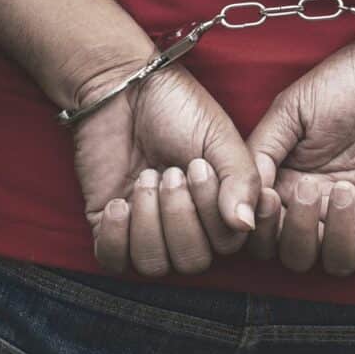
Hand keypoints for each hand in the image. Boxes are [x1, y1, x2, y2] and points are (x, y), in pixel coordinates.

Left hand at [73, 64, 261, 274]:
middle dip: (181, 215)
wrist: (124, 88)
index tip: (202, 168)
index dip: (216, 215)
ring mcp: (147, 229)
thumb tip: (246, 226)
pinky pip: (114, 261)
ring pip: (154, 264)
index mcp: (221, 209)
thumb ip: (241, 180)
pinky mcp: (108, 227)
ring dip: (150, 222)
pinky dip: (117, 236)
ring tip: (146, 178)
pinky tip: (120, 201)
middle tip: (172, 171)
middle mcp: (187, 226)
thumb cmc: (178, 109)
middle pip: (193, 261)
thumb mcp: (221, 140)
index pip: (229, 244)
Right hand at [247, 41, 354, 275]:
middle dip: (296, 232)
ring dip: (335, 236)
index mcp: (288, 186)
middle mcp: (321, 209)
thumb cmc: (346, 83)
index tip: (266, 196)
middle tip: (308, 190)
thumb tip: (241, 199)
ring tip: (344, 191)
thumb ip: (261, 152)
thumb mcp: (291, 110)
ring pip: (338, 262)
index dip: (260, 227)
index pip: (263, 233)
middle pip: (296, 256)